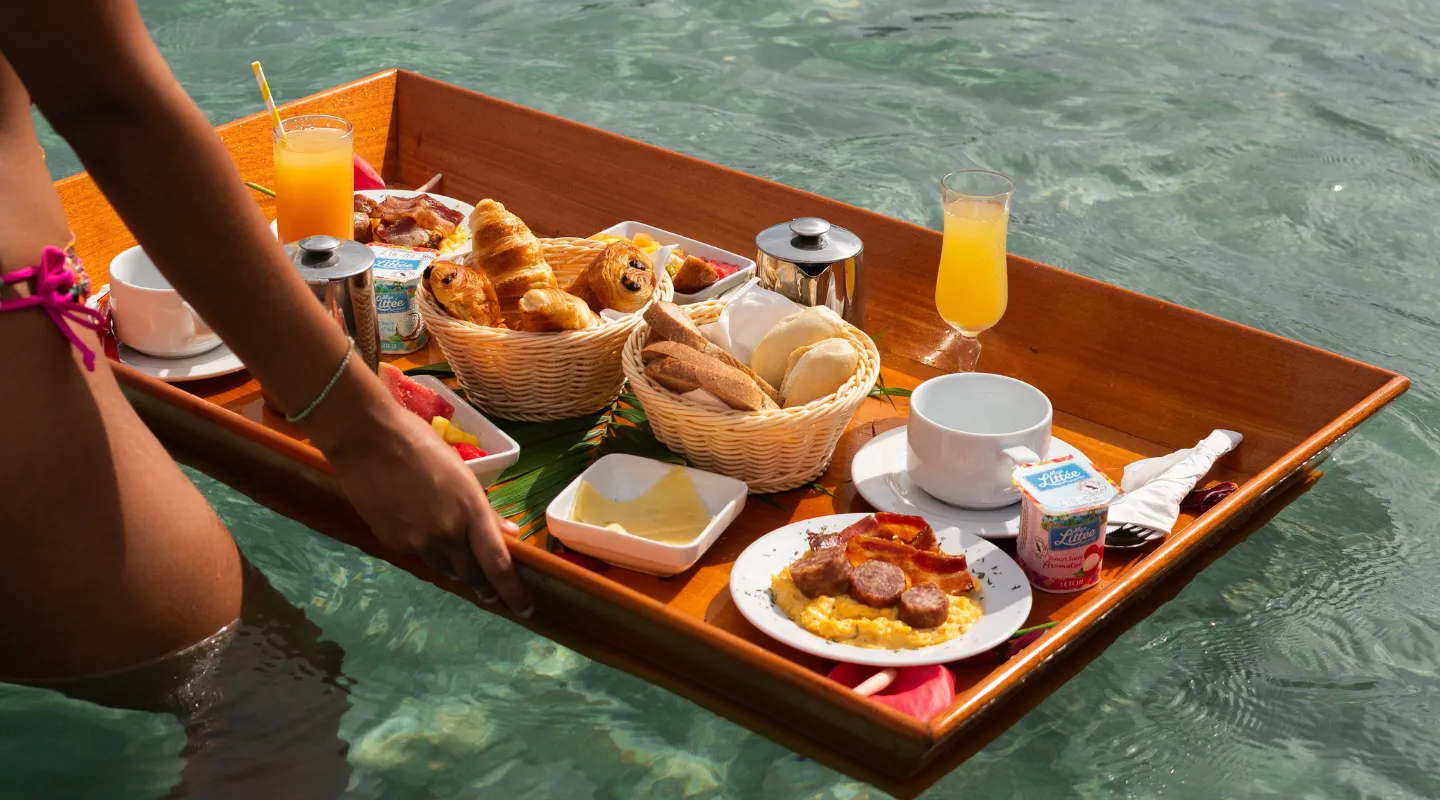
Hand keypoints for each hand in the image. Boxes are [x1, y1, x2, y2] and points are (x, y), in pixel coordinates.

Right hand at [317, 398, 532, 615]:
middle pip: (472, 575)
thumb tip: (509, 532)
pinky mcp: (391, 542)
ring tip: (455, 554)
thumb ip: (484, 509)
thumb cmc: (421, 445)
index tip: (525, 610)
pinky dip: (425, 549)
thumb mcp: (463, 474)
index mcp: (471, 512)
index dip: (514, 593)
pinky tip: (417, 527)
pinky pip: (417, 554)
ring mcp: (417, 541)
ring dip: (455, 566)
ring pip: (444, 567)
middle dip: (484, 586)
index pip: (498, 565)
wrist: (368, 439)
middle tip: (491, 591)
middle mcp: (446, 534)